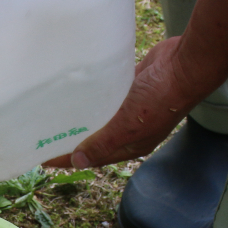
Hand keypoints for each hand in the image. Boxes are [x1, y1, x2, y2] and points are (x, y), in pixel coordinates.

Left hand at [43, 37, 206, 169]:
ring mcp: (131, 108)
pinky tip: (77, 93)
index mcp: (130, 145)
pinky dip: (93, 97)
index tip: (43, 157)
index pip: (93, 156)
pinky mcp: (131, 87)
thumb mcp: (128, 125)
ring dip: (81, 117)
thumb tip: (78, 162)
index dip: (68, 158)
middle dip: (71, 139)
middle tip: (44, 135)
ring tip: (55, 115)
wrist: (185, 66)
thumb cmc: (160, 98)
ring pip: (100, 116)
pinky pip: (107, 96)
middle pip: (94, 138)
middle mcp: (130, 129)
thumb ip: (103, 143)